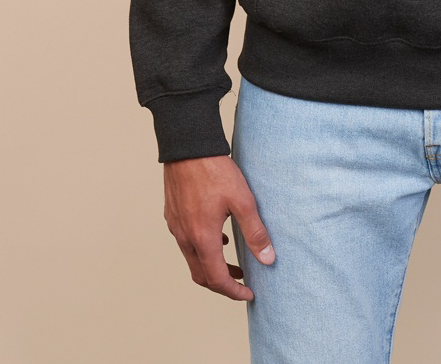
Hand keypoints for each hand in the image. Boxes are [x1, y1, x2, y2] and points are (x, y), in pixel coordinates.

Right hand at [163, 154, 275, 299]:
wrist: (188, 147)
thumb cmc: (215, 171)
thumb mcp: (243, 201)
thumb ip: (255, 232)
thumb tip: (268, 259)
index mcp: (203, 238)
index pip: (216, 279)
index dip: (234, 292)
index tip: (249, 294)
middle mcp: (185, 237)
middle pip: (201, 275)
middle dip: (222, 283)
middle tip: (241, 282)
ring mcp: (176, 226)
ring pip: (192, 259)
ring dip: (211, 266)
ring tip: (232, 262)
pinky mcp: (172, 214)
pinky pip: (185, 242)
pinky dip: (202, 248)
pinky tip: (218, 235)